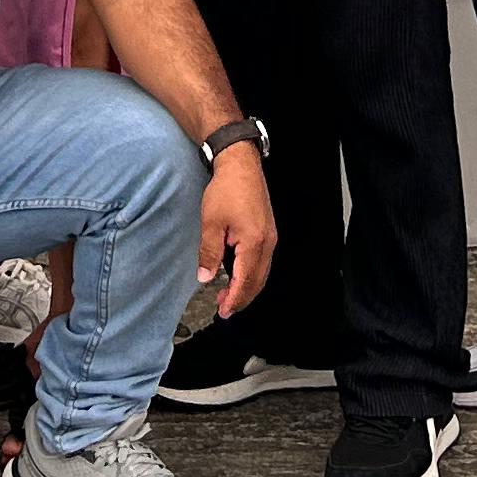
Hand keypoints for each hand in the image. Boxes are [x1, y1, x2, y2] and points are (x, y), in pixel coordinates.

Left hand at [199, 142, 278, 316]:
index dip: (234, 300)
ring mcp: (270, 237)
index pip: (245, 282)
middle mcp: (267, 243)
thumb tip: (206, 277)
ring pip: (261, 272)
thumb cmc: (227, 189)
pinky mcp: (267, 231)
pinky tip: (238, 274)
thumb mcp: (211, 222)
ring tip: (228, 295)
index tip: (223, 312)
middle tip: (225, 309)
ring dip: (246, 286)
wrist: (240, 164)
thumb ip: (209, 253)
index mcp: (254, 243)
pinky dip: (251, 273)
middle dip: (242, 298)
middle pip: (257, 281)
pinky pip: (262, 261)